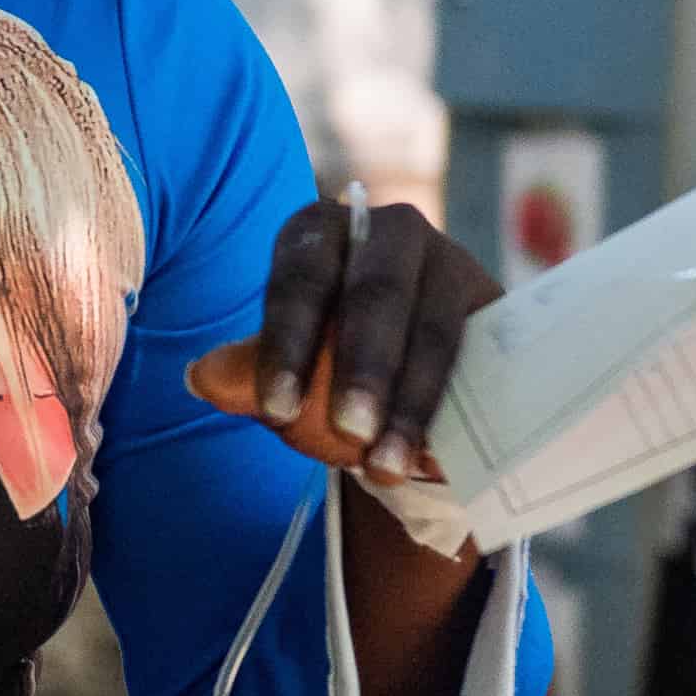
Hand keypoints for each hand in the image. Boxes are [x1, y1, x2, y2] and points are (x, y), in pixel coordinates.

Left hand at [184, 192, 501, 495]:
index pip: (300, 280)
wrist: (413, 364)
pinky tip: (442, 453)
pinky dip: (460, 404)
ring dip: (412, 401)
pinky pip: (482, 352)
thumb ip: (246, 373)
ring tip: (387, 464)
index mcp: (321, 232)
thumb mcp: (287, 362)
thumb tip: (201, 378)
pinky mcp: (494, 301)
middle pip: (376, 294)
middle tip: (350, 433)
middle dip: (363, 369)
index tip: (274, 409)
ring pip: (435, 328)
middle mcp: (388, 231)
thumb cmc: (330, 358)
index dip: (287, 344)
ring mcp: (449, 260)